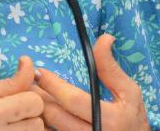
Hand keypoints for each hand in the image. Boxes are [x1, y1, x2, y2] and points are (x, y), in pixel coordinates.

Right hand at [0, 56, 45, 129]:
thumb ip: (10, 81)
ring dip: (27, 126)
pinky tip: (9, 128)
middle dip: (29, 113)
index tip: (19, 94)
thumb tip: (29, 62)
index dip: (29, 95)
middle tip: (13, 110)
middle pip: (38, 121)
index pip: (34, 101)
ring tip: (10, 122)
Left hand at [33, 34, 148, 130]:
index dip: (53, 85)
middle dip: (39, 97)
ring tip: (30, 94)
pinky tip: (40, 112)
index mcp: (109, 118)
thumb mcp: (129, 91)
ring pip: (50, 128)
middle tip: (27, 82)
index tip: (39, 71)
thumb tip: (104, 38)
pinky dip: (44, 123)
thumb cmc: (132, 116)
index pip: (73, 100)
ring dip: (38, 110)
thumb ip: (111, 67)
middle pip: (55, 116)